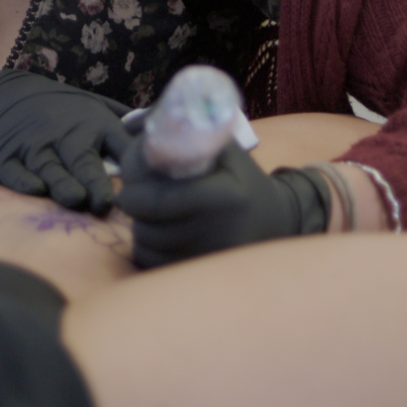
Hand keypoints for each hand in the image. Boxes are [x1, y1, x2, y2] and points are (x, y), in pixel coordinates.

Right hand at [0, 69, 129, 214]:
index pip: (118, 144)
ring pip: (50, 168)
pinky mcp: (5, 158)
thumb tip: (168, 134)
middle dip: (94, 181)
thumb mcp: (92, 106)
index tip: (143, 186)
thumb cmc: (57, 110)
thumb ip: (126, 124)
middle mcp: (65, 135)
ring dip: (62, 184)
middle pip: (83, 160)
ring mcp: (33, 146)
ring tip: (75, 199)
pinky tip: (35, 189)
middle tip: (104, 204)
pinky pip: (14, 172)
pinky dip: (23, 181)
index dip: (131, 163)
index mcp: (93, 123)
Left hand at [117, 136, 329, 267]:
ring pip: (145, 246)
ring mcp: (208, 261)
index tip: (129, 181)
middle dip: (134, 205)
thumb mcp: (226, 150)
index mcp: (223, 197)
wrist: (276, 223)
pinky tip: (161, 234)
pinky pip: (152, 265)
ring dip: (139, 227)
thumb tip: (141, 128)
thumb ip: (190, 135)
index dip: (135, 189)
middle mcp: (217, 234)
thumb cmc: (244, 181)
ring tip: (153, 213)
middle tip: (137, 193)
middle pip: (147, 225)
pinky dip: (147, 248)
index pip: (159, 200)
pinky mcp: (200, 278)